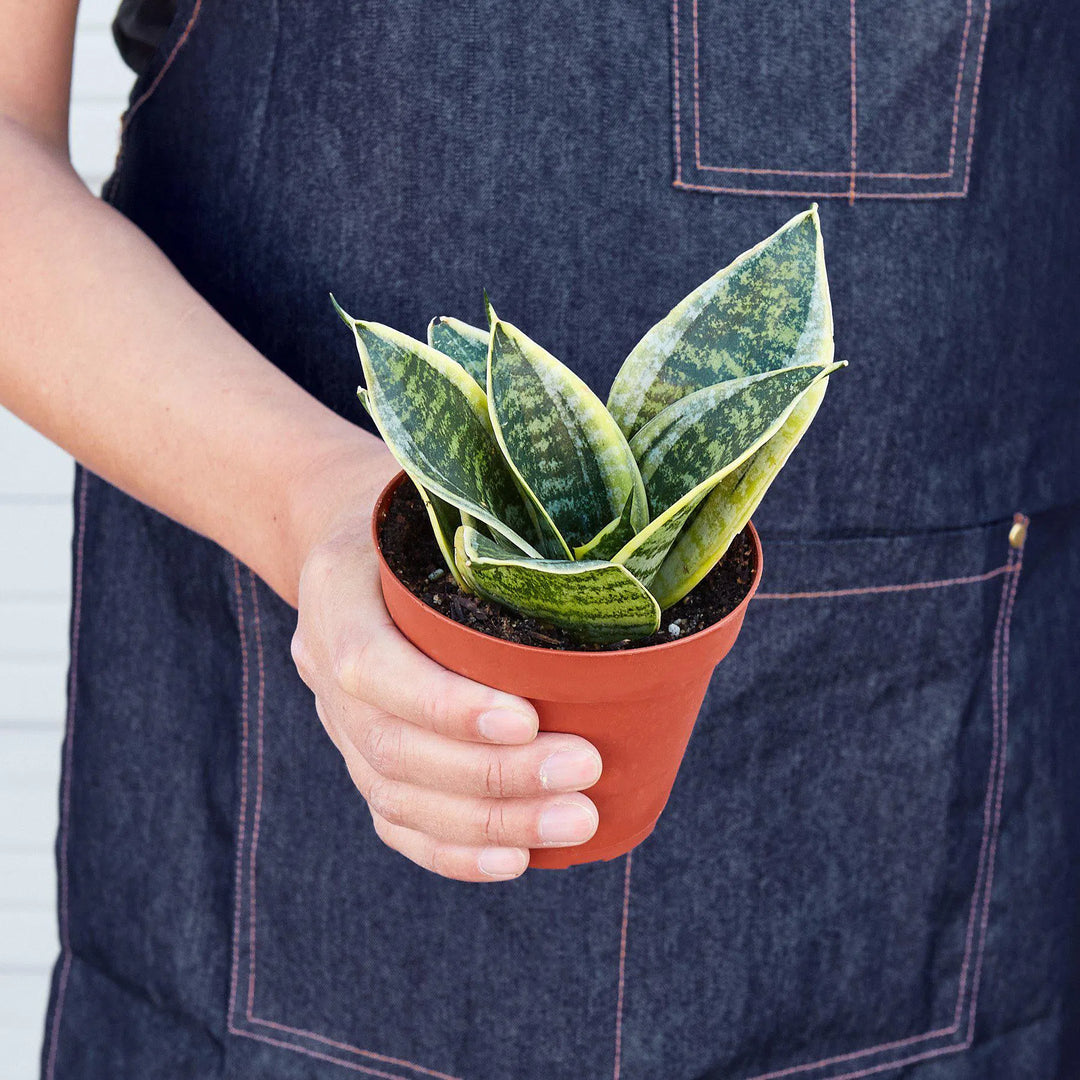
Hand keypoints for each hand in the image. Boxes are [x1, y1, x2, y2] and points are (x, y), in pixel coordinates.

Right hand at [289, 446, 602, 881]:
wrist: (343, 533)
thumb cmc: (414, 506)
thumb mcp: (440, 488)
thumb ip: (494, 526)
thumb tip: (627, 557)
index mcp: (335, 591)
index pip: (373, 666)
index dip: (446, 704)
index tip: (529, 716)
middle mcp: (322, 664)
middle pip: (395, 746)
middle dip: (495, 773)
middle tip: (585, 771)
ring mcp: (338, 719)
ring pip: (399, 793)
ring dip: (491, 821)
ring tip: (575, 820)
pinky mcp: (362, 754)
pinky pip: (396, 819)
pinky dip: (454, 850)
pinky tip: (515, 860)